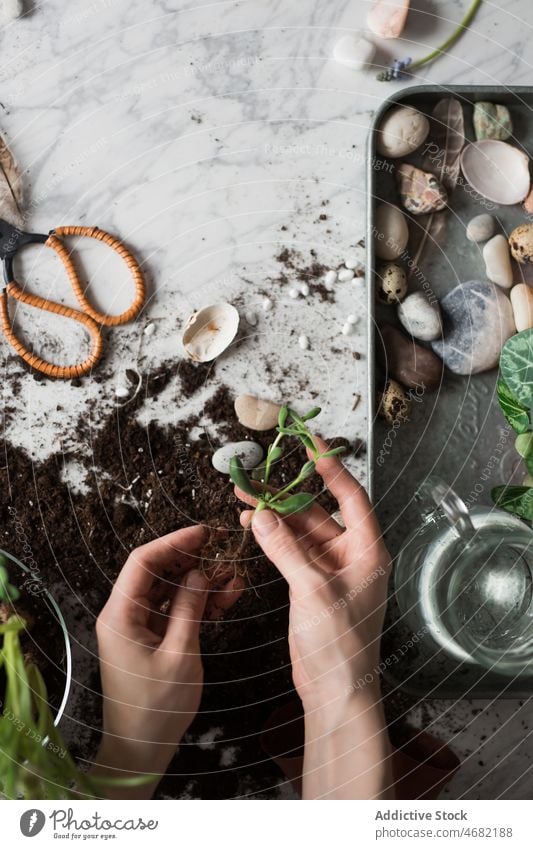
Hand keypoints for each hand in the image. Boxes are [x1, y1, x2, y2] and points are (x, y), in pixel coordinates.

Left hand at [93, 525, 241, 797]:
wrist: (140, 750)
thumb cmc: (155, 708)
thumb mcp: (179, 655)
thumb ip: (189, 609)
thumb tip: (199, 574)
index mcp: (120, 615)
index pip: (142, 562)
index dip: (173, 542)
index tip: (203, 533)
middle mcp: (125, 615)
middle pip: (157, 572)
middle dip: (191, 559)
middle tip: (223, 549)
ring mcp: (138, 626)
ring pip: (170, 590)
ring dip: (200, 582)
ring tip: (233, 574)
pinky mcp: (152, 639)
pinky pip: (175, 611)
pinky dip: (198, 603)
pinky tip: (226, 596)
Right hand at [236, 439, 392, 798]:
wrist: (336, 692)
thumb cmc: (340, 646)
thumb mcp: (313, 592)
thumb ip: (287, 551)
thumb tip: (263, 517)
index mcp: (368, 551)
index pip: (352, 497)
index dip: (333, 468)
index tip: (312, 445)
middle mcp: (353, 556)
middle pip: (319, 513)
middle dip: (287, 497)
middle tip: (258, 480)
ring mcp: (331, 572)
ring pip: (301, 533)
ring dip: (276, 518)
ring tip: (245, 501)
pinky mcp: (312, 586)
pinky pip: (292, 553)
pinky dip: (274, 540)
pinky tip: (254, 528)